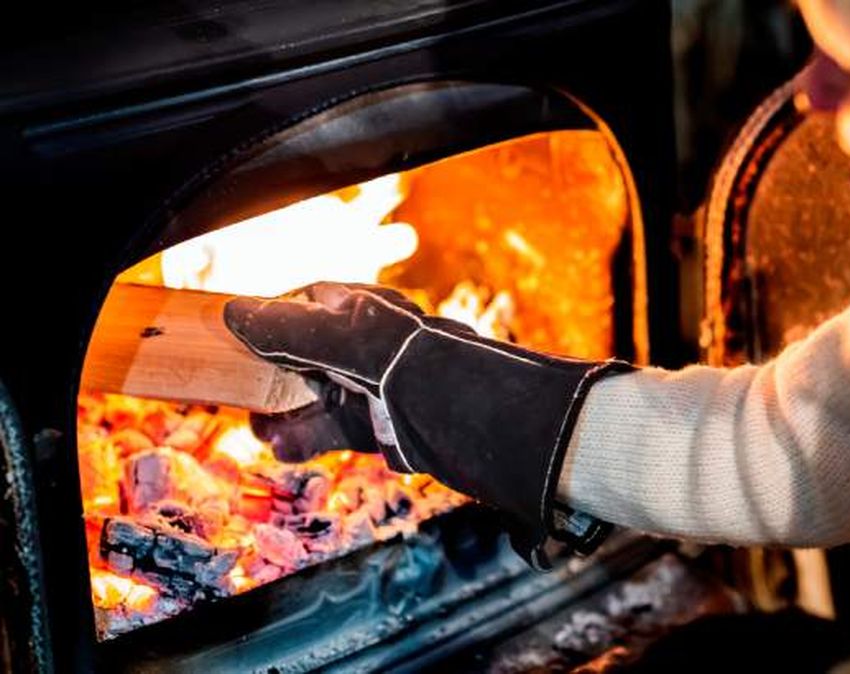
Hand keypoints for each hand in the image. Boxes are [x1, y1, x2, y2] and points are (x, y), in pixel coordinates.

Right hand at [224, 282, 632, 567]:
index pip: (305, 301)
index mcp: (368, 310)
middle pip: (307, 351)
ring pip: (319, 394)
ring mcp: (383, 387)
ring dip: (285, 411)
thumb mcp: (358, 345)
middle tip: (236, 394)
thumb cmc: (434, 375)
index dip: (268, 319)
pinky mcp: (391, 426)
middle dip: (271, 374)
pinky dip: (310, 438)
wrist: (505, 433)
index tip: (232, 342)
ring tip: (254, 429)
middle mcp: (375, 343)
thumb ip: (295, 328)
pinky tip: (282, 448)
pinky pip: (340, 427)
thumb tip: (236, 313)